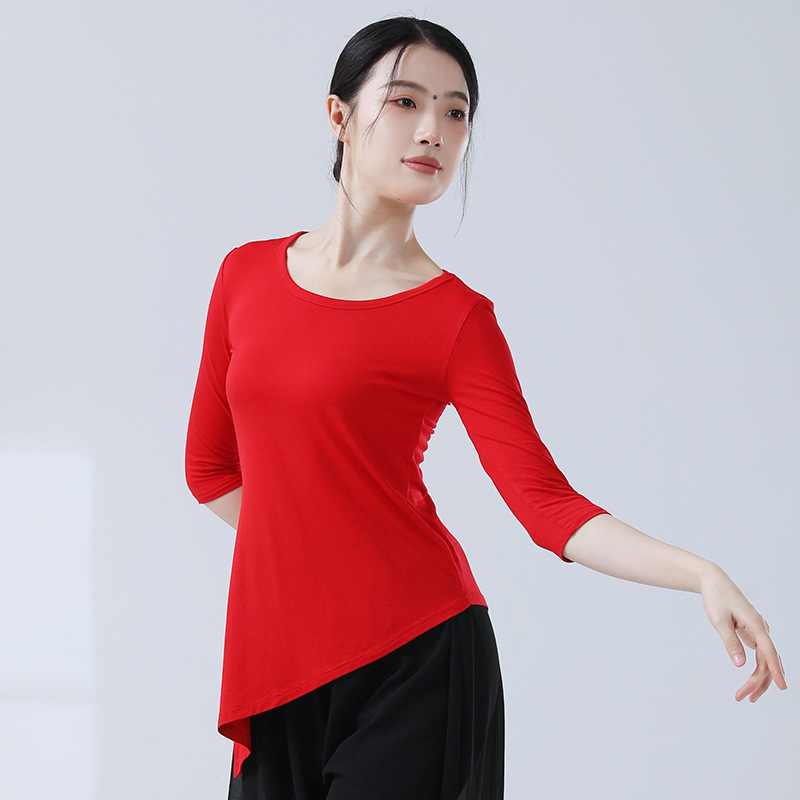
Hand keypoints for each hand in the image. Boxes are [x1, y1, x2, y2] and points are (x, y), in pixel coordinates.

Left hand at [700, 563, 786, 701]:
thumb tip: (741, 664)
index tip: (782, 687)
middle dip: (759, 681)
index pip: (769, 651)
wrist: (713, 581)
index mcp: (755, 624)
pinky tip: (752, 681)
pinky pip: (760, 653)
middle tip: (744, 698)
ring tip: (745, 694)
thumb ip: (730, 642)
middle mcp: (760, 627)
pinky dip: (757, 667)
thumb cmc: (716, 598)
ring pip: (764, 658)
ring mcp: (758, 630)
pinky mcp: (752, 631)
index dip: (776, 670)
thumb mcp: (718, 620)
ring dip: (758, 677)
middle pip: (767, 660)